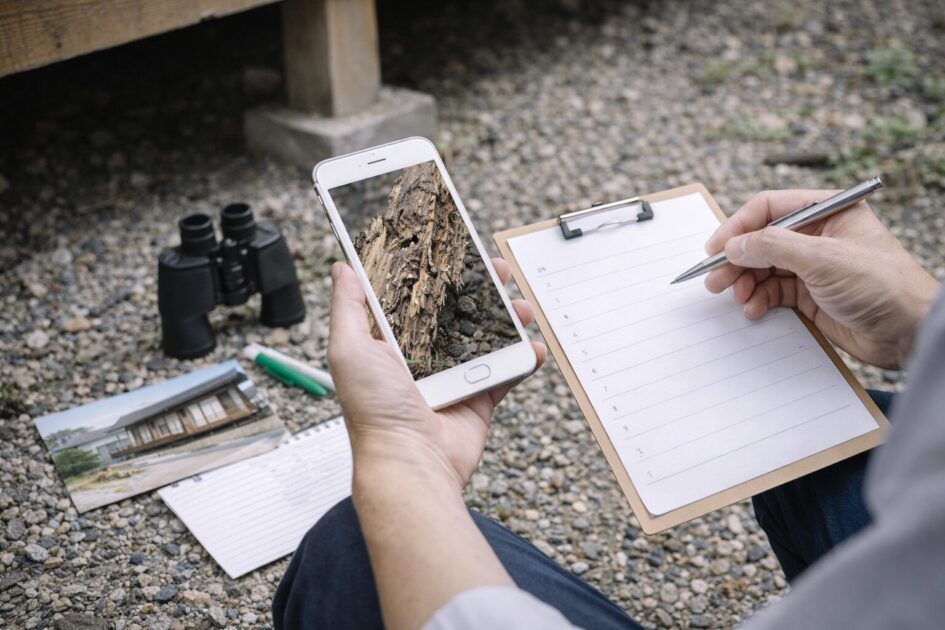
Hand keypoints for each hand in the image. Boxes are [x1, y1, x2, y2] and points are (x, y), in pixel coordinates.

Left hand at [327, 259, 545, 490]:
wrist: (410, 461)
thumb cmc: (374, 410)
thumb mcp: (349, 349)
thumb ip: (348, 307)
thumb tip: (342, 268)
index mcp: (392, 343)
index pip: (416, 298)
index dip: (435, 274)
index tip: (453, 251)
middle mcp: (424, 358)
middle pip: (458, 312)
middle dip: (481, 289)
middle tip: (499, 270)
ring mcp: (454, 378)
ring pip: (487, 338)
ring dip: (508, 318)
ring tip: (522, 306)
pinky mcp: (479, 398)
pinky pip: (507, 372)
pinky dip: (524, 358)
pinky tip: (534, 345)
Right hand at [704, 190, 938, 368]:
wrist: (911, 333)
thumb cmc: (884, 286)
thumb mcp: (824, 259)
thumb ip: (774, 247)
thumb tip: (734, 245)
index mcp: (827, 211)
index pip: (769, 208)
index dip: (738, 226)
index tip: (716, 248)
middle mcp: (817, 235)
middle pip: (761, 240)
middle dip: (737, 260)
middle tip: (715, 280)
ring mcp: (813, 266)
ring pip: (763, 268)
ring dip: (744, 282)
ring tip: (735, 297)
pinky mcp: (810, 294)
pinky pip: (772, 292)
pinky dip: (758, 300)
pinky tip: (753, 309)